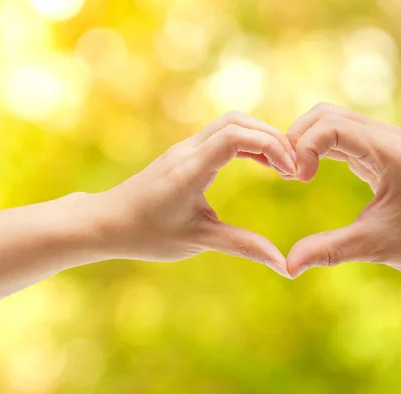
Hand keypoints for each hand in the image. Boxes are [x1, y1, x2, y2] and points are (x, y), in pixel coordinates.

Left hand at [91, 111, 295, 276]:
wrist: (105, 222)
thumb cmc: (147, 234)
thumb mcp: (198, 241)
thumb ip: (244, 246)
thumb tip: (283, 265)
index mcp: (190, 169)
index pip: (237, 136)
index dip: (271, 146)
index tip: (291, 172)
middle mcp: (188, 150)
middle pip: (237, 121)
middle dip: (272, 138)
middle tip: (294, 167)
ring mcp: (185, 147)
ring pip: (230, 123)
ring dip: (260, 137)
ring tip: (282, 166)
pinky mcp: (185, 152)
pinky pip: (222, 134)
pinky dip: (247, 142)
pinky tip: (261, 164)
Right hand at [285, 103, 400, 278]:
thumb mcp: (373, 247)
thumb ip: (327, 250)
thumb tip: (287, 266)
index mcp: (388, 153)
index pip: (330, 127)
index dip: (303, 148)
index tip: (297, 179)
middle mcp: (388, 137)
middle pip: (326, 114)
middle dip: (298, 138)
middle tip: (288, 174)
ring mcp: (386, 140)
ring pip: (332, 119)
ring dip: (307, 140)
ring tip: (296, 173)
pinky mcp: (382, 150)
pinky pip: (342, 134)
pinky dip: (319, 147)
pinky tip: (309, 171)